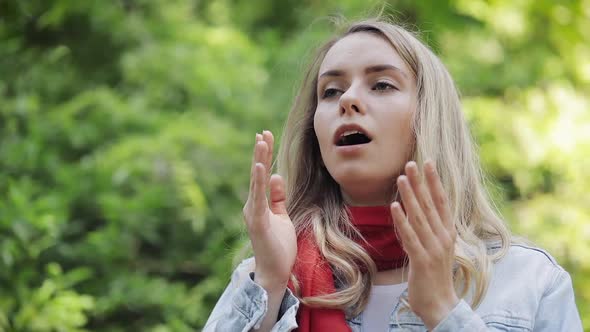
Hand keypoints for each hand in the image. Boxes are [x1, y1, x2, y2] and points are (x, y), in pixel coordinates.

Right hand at [243, 130, 296, 290]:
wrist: (274, 272)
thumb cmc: (278, 246)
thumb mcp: (281, 216)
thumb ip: (277, 197)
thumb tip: (276, 176)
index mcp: (259, 204)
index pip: (262, 175)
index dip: (264, 155)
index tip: (266, 136)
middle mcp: (252, 205)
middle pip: (257, 173)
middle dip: (261, 152)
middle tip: (263, 132)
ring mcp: (253, 212)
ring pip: (256, 181)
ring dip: (259, 161)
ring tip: (260, 142)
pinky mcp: (258, 221)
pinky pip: (258, 198)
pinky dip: (259, 182)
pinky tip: (261, 167)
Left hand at [390, 161, 458, 329]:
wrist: (441, 305)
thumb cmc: (436, 276)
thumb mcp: (437, 248)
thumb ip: (431, 229)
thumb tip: (418, 210)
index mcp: (448, 232)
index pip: (442, 201)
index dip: (435, 181)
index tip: (428, 162)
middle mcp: (443, 237)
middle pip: (430, 204)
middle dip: (420, 182)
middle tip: (411, 163)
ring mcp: (433, 248)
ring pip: (419, 217)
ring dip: (410, 196)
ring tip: (400, 178)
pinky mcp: (422, 260)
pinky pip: (410, 236)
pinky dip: (402, 221)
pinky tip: (394, 207)